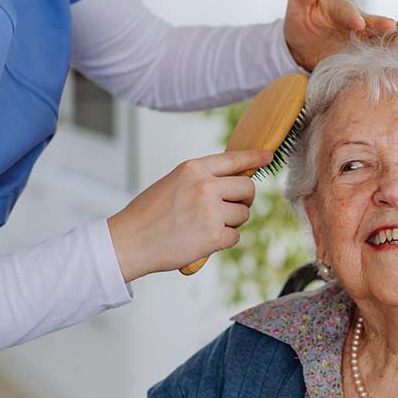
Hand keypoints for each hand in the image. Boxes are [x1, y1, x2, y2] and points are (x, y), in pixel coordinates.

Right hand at [107, 150, 274, 281]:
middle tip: (230, 209)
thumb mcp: (173, 183)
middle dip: (244, 200)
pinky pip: (235, 236)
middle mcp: (205, 186)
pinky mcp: (214, 235)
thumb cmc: (148, 215)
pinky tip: (202, 240)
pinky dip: (223, 241)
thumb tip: (231, 183)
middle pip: (247, 188)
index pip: (233, 159)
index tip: (268, 156)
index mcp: (193, 169)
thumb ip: (200, 180)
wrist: (129, 241)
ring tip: (206, 226)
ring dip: (232, 222)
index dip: (254, 157)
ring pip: (243, 214)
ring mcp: (211, 210)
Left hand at [284, 0, 397, 70]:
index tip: (358, 23)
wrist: (302, 50)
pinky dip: (388, 57)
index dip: (353, 17)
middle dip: (382, 25)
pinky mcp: (363, 59)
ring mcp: (362, 41)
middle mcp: (358, 23)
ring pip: (381, 39)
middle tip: (392, 26)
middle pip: (372, 24)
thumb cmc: (301, 22)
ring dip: (395, 37)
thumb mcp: (299, 4)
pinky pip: (377, 57)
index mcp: (342, 9)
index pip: (348, 12)